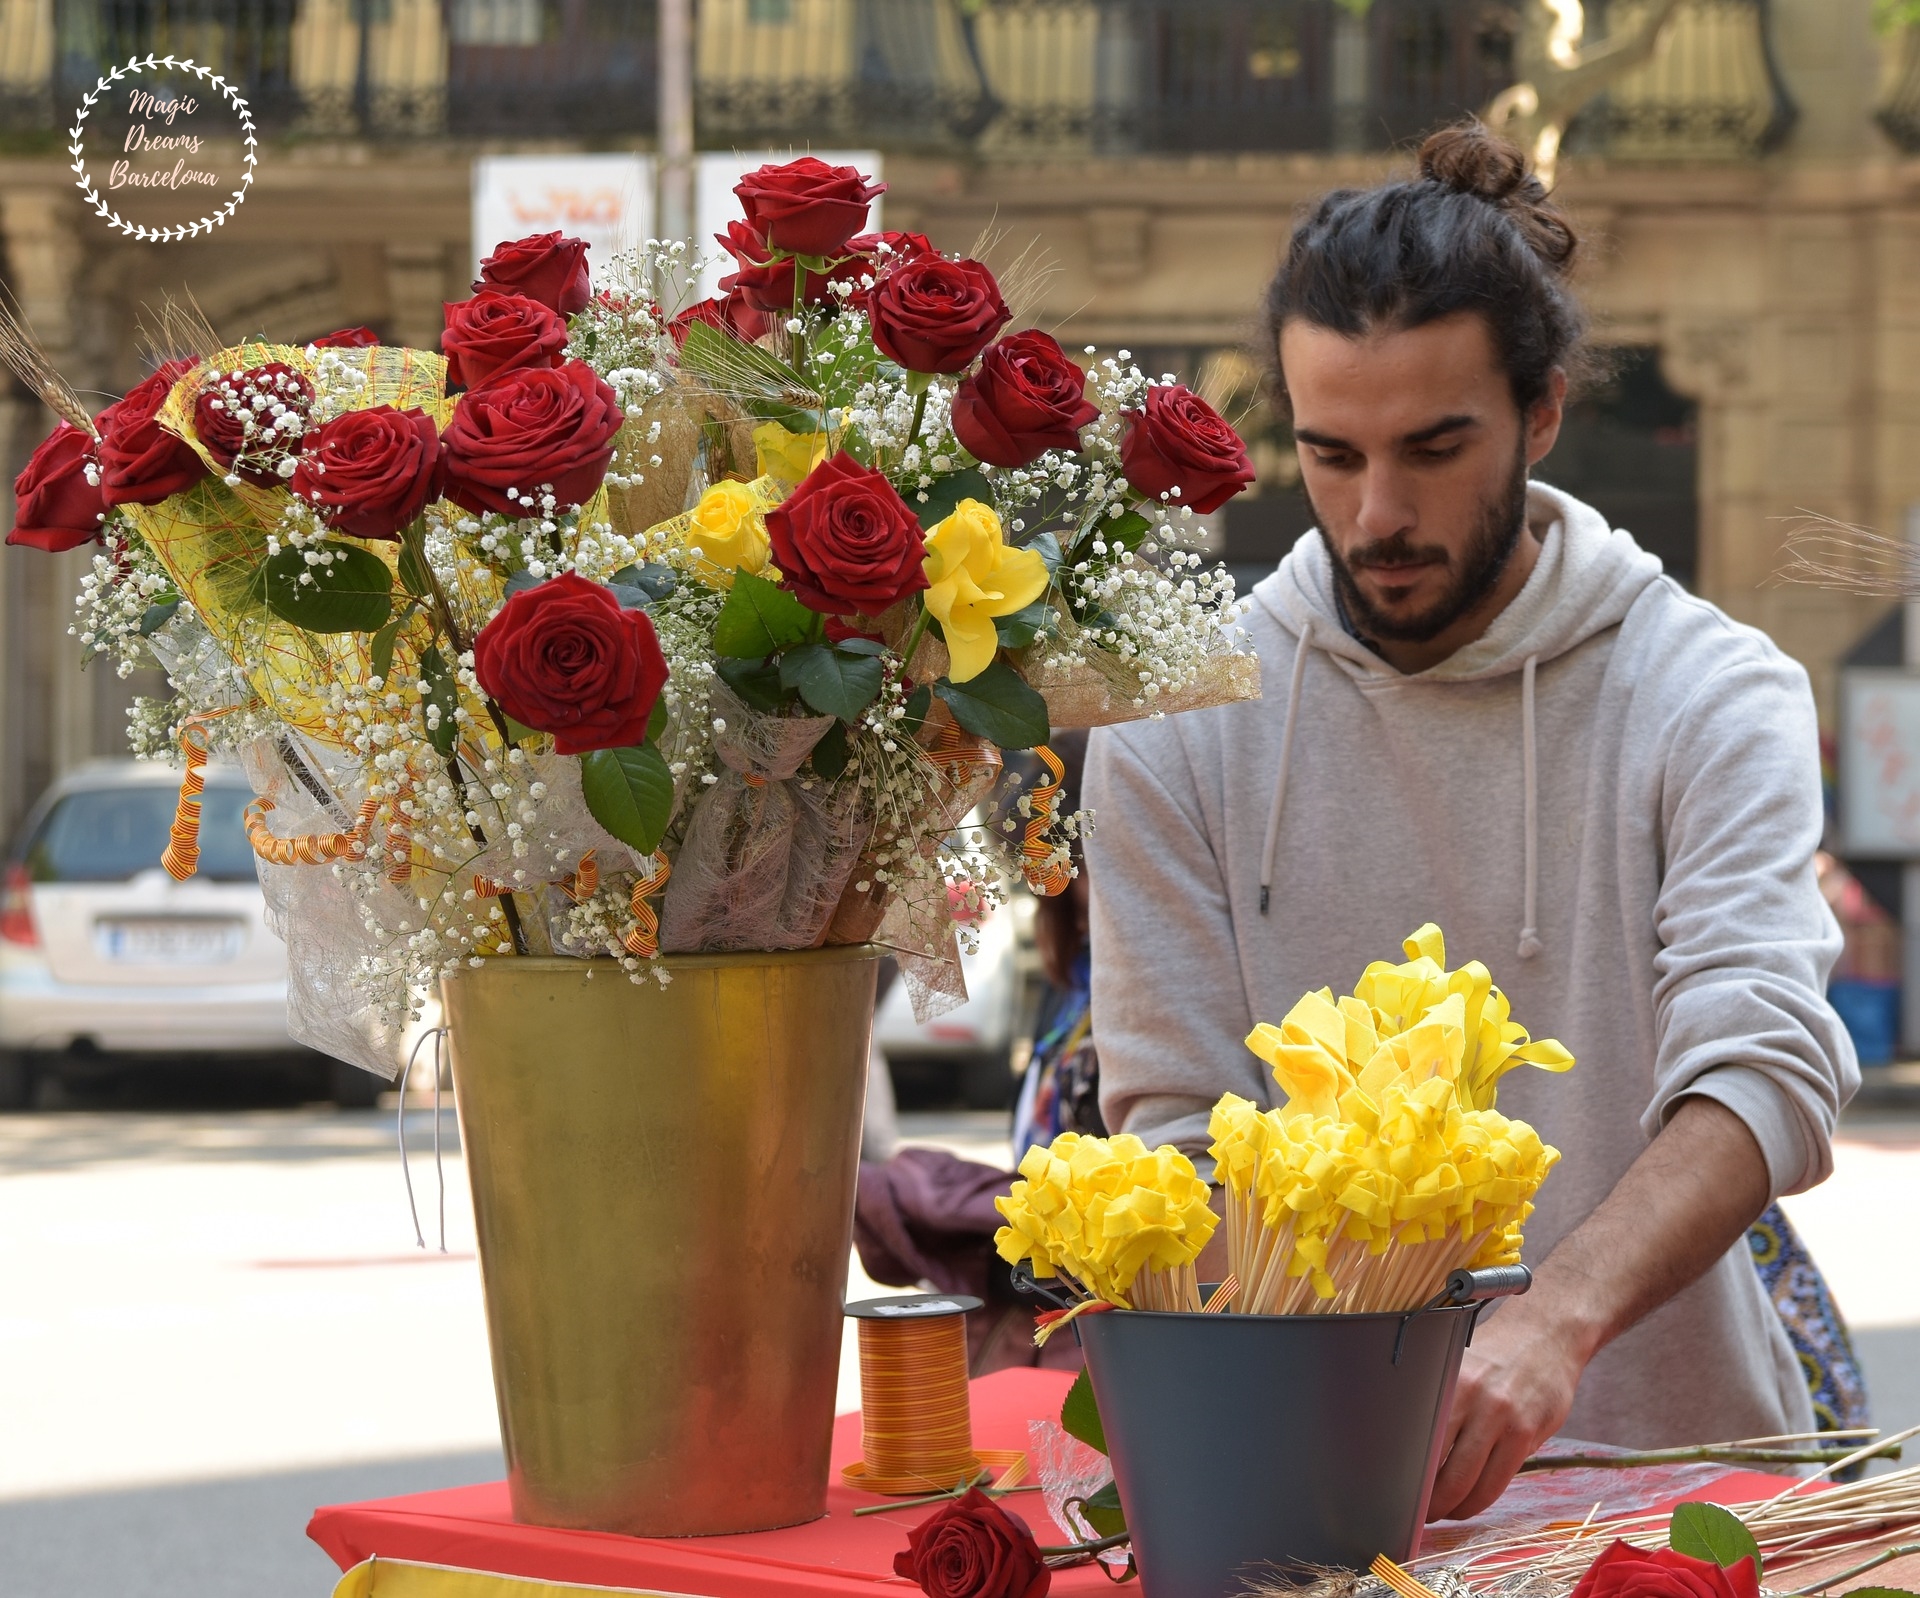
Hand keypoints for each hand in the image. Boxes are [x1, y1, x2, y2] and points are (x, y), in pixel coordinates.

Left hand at [1424, 1294, 1588, 1521]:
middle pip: (1443, 1470)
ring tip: (1440, 1512)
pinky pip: (1499, 1482)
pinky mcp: (1529, 1434)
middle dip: (1427, 1500)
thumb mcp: (1457, 1364)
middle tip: (1414, 1513)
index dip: (1406, 1473)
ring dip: (1453, 1507)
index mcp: (1450, 1380)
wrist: (1545, 1334)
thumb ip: (1440, 1402)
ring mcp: (1505, 1419)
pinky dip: (1479, 1500)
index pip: (1419, 1440)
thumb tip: (1405, 1445)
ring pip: (1471, 1483)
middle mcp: (1476, 1399)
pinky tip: (1468, 1504)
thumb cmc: (1493, 1354)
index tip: (1393, 1490)